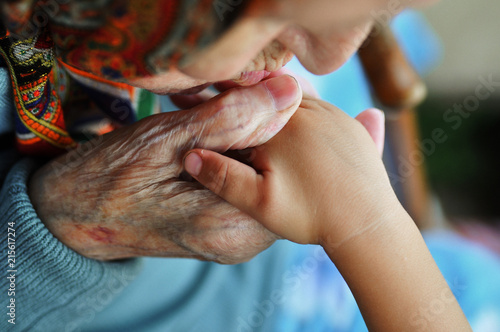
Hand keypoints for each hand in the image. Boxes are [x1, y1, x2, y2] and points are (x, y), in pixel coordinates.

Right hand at [28, 75, 301, 262]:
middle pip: (281, 177)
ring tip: (215, 126)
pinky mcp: (228, 234)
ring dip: (250, 146)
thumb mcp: (165, 137)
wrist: (77, 214)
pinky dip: (239, 163)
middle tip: (231, 107)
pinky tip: (213, 146)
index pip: (287, 167)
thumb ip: (229, 118)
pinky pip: (251, 191)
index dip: (277, 123)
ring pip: (268, 182)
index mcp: (227, 223)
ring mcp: (235, 243)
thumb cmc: (109, 174)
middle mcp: (240, 243)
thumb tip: (286, 92)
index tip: (250, 96)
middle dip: (263, 134)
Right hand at [183, 96, 396, 245]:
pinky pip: (318, 105)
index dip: (220, 100)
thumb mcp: (260, 203)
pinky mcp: (348, 124)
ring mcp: (333, 114)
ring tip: (254, 101)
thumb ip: (223, 178)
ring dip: (273, 98)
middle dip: (245, 94)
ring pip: (294, 95)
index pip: (243, 101)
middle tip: (223, 93)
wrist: (368, 224)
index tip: (201, 97)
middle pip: (268, 93)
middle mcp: (309, 110)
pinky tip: (290, 114)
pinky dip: (299, 106)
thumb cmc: (312, 215)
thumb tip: (188, 156)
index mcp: (283, 125)